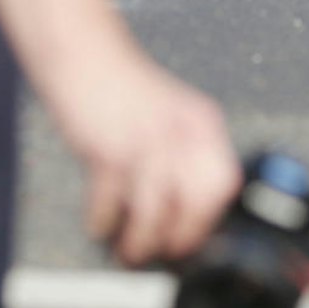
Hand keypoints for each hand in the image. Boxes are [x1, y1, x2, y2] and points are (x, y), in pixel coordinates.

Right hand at [49, 42, 242, 266]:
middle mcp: (180, 132)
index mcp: (202, 123)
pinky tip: (100, 224)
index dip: (208, 217)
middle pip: (196, 201)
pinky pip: (110, 203)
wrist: (86, 56)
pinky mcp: (107, 150)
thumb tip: (188, 207)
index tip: (193, 237)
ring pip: (153, 212)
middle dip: (180, 235)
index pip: (222, 181)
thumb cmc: (125, 89)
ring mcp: (144, 142)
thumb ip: (185, 152)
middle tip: (164, 251)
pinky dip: (103, 221)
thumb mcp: (172, 115)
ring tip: (129, 251)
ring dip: (140, 240)